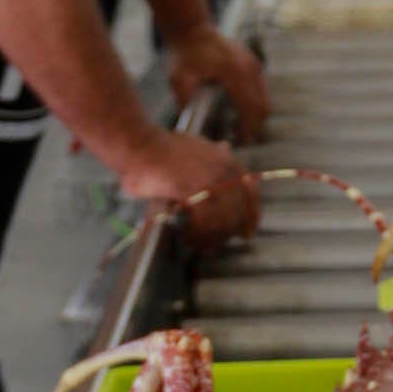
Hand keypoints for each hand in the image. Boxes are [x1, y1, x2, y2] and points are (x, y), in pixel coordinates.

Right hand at [119, 128, 258, 249]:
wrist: (141, 145)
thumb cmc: (162, 148)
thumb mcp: (195, 145)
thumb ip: (213, 153)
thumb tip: (226, 147)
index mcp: (228, 161)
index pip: (251, 196)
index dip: (250, 217)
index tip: (246, 234)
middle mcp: (225, 171)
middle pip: (238, 214)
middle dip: (226, 233)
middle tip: (212, 246)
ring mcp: (211, 181)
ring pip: (222, 222)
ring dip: (209, 237)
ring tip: (196, 243)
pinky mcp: (195, 192)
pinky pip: (204, 223)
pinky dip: (196, 235)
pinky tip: (187, 236)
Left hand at [166, 20, 270, 138]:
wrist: (191, 29)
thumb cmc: (184, 55)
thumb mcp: (179, 79)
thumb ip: (187, 102)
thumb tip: (192, 125)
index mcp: (234, 73)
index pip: (250, 108)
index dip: (247, 128)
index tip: (239, 141)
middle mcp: (249, 68)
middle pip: (263, 106)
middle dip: (255, 126)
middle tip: (240, 138)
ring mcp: (254, 64)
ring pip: (265, 99)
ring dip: (256, 115)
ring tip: (239, 126)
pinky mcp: (253, 63)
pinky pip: (261, 89)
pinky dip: (255, 103)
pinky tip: (240, 110)